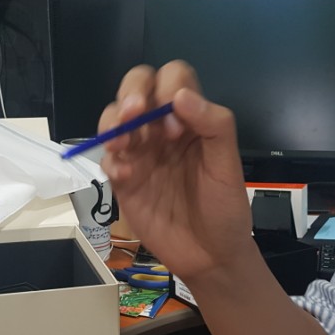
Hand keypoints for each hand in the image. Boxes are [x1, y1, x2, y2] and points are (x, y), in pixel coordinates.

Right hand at [100, 61, 255, 279]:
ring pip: (114, 119)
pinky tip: (126, 178)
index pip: (173, 79)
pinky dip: (111, 162)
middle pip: (136, 89)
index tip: (176, 123)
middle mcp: (162, 129)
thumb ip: (213, 126)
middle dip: (130, 94)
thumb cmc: (224, 209)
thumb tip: (182, 95)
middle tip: (134, 114)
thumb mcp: (227, 165)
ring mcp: (141, 153)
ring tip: (123, 146)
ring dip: (112, 123)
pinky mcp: (124, 180)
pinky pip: (107, 159)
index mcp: (191, 120)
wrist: (210, 256)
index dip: (168, 88)